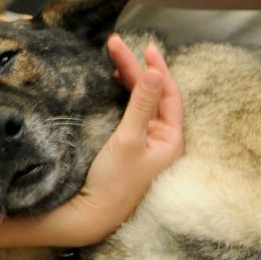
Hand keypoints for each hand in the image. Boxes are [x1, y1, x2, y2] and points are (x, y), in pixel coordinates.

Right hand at [58, 34, 183, 245]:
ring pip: (140, 101)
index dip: (158, 69)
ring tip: (114, 57)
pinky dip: (122, 94)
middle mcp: (161, 140)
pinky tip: (113, 82)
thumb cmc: (113, 182)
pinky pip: (130, 112)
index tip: (145, 47)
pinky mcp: (127, 147)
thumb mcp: (128, 139)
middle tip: (116, 44)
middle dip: (136, 68)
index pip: (169, 95)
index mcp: (171, 140)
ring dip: (129, 79)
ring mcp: (144, 143)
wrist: (89, 215)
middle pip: (152, 95)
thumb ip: (141, 104)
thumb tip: (154, 73)